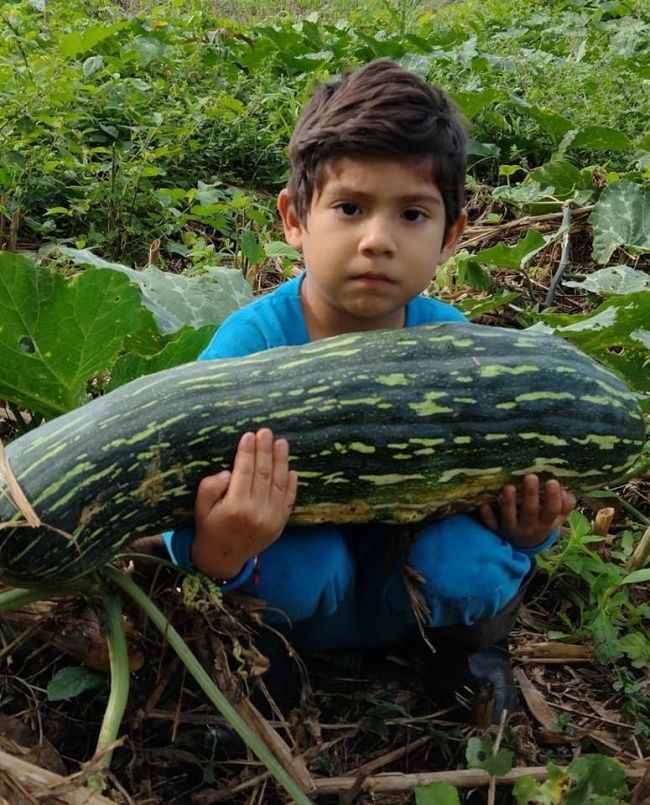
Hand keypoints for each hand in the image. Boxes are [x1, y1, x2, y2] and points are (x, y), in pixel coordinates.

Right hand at [190, 429, 297, 578]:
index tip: (249, 435)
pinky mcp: (280, 524)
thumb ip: (210, 487)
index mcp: (234, 507)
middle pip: (264, 474)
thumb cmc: (209, 526)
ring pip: (279, 484)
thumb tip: (230, 472)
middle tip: (266, 432)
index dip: (247, 452)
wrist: (222, 558)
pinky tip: (291, 469)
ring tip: (281, 443)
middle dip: (265, 450)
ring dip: (281, 461)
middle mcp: (256, 512)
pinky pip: (288, 500)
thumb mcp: (200, 506)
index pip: (244, 471)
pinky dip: (291, 484)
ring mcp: (271, 519)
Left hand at [478, 474, 575, 549]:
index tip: (552, 481)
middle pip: (530, 512)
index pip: (552, 511)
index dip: (553, 498)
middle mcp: (528, 526)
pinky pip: (490, 524)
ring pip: (509, 517)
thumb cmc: (541, 522)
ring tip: (509, 488)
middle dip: (531, 495)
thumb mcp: (556, 518)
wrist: (523, 545)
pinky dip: (487, 516)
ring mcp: (511, 528)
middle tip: (531, 477)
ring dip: (508, 503)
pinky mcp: (496, 529)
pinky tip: (484, 505)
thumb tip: (565, 492)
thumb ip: (564, 505)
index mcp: (545, 522)